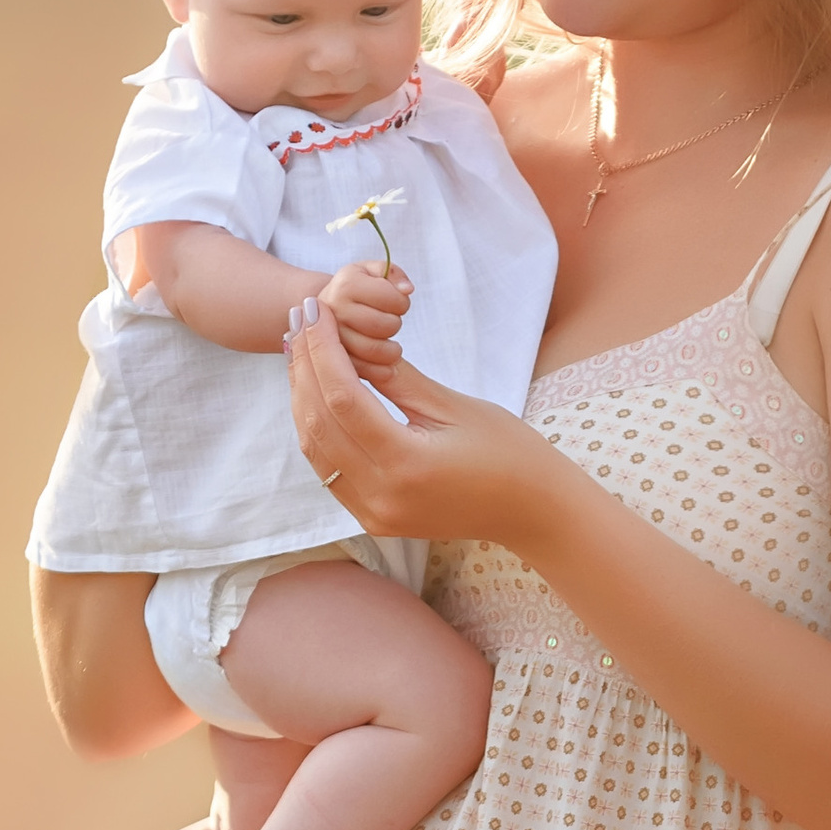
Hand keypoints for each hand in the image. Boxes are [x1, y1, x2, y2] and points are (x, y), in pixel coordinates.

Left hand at [285, 294, 553, 545]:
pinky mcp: (373, 519)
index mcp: (407, 464)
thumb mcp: (454, 406)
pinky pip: (329, 469)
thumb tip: (350, 341)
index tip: (314, 310)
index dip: (321, 349)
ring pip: (315, 448)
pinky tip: (315, 392)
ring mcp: (373, 513)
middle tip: (299, 319)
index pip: (342, 398)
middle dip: (304, 366)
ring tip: (300, 348)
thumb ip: (396, 377)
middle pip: (319, 422)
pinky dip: (317, 427)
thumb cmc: (508, 452)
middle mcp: (381, 496)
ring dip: (303, 396)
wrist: (531, 511)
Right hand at [319, 258, 412, 380]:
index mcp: (346, 284)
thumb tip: (406, 290)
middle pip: (386, 325)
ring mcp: (329, 337)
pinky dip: (381, 370)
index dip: (402, 302)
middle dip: (394, 324)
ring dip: (392, 350)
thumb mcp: (372, 271)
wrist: (324, 308)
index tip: (394, 303)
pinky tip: (384, 361)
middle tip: (389, 322)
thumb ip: (394, 273)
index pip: (393, 299)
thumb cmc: (355, 289)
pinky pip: (365, 371)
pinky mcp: (332, 361)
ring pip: (376, 350)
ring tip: (389, 343)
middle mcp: (333, 310)